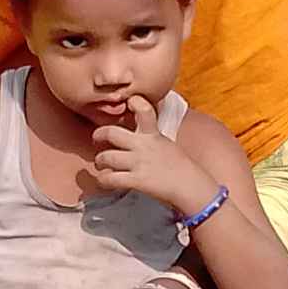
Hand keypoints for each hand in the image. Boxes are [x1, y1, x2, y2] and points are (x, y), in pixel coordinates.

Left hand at [79, 97, 214, 214]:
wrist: (190, 186)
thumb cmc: (180, 167)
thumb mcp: (165, 143)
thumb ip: (151, 136)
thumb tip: (139, 132)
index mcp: (153, 134)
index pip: (144, 109)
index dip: (134, 102)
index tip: (128, 102)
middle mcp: (143, 146)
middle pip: (111, 133)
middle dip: (99, 135)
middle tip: (97, 139)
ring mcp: (139, 162)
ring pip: (106, 157)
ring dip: (99, 162)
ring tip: (101, 164)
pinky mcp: (137, 180)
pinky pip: (110, 178)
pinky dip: (103, 180)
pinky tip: (106, 181)